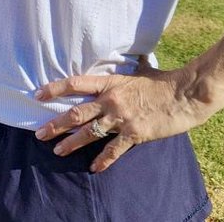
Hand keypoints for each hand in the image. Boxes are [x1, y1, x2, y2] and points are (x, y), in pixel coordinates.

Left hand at [33, 62, 203, 171]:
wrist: (185, 94)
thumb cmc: (163, 81)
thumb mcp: (140, 70)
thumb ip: (128, 67)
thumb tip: (130, 55)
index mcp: (109, 82)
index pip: (74, 84)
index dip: (54, 89)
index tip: (37, 95)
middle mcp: (111, 100)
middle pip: (76, 113)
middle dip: (55, 125)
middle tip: (39, 134)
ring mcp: (122, 118)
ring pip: (90, 133)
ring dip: (72, 143)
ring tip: (57, 151)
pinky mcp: (135, 133)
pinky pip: (114, 149)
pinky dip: (103, 160)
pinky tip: (94, 168)